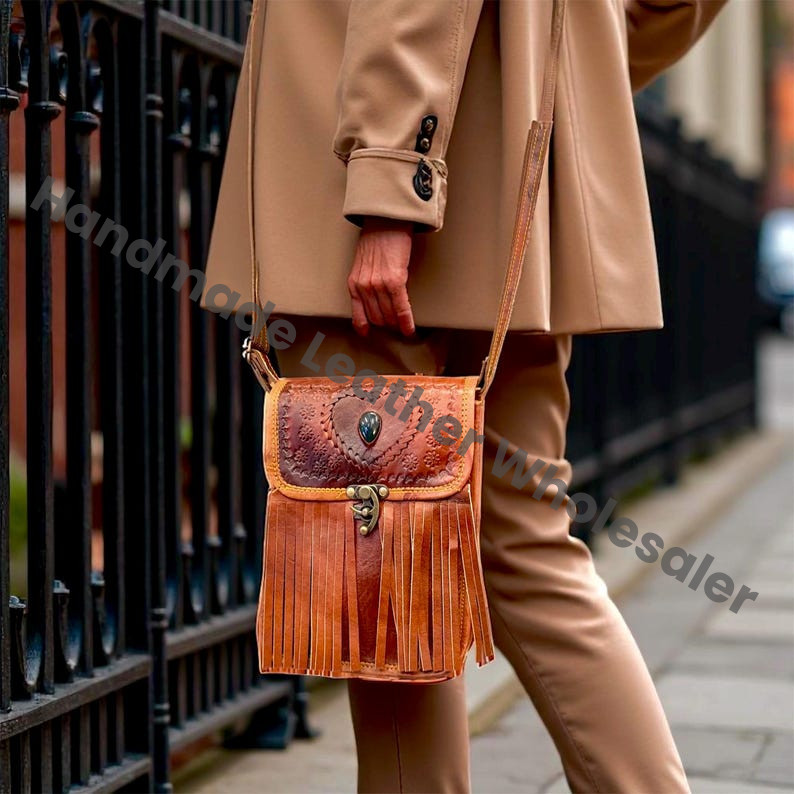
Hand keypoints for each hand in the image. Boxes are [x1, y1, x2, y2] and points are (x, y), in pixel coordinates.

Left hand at [347, 217, 414, 337]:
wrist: (386, 219)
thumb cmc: (377, 238)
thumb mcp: (362, 264)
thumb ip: (365, 282)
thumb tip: (375, 299)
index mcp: (353, 283)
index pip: (358, 315)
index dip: (366, 327)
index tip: (369, 334)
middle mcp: (364, 287)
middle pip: (377, 318)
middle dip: (387, 325)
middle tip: (396, 326)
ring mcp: (378, 285)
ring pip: (389, 316)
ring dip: (398, 324)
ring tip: (404, 326)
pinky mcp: (395, 281)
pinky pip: (401, 308)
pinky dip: (406, 322)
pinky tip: (410, 329)